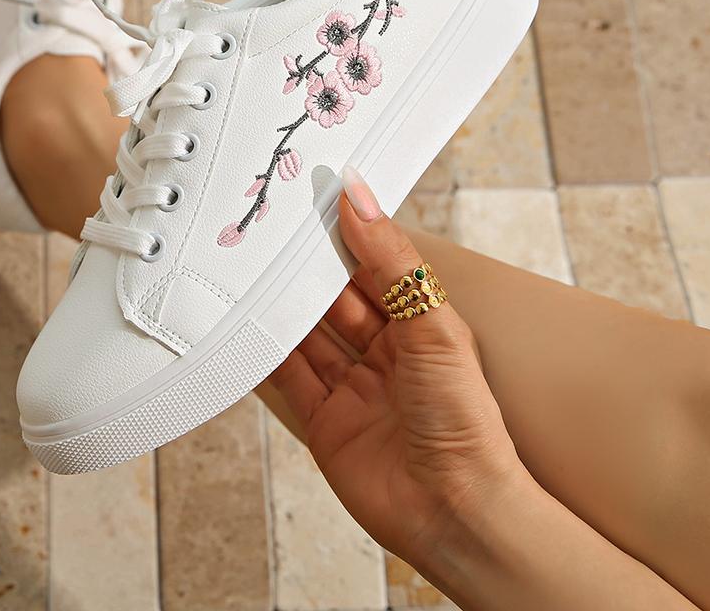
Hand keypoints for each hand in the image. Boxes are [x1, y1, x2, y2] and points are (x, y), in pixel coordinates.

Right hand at [270, 167, 526, 565]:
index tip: (314, 199)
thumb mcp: (431, 324)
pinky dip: (267, 354)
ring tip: (250, 271)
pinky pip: (289, 379)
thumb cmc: (463, 420)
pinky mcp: (326, 422)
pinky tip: (246, 328)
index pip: (374, 267)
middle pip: (336, 299)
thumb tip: (360, 196)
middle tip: (270, 234)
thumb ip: (391, 260)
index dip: (346, 234)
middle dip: (306, 269)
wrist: (455, 512)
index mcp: (420, 325)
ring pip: (309, 335)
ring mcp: (354, 389)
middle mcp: (387, 354)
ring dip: (282, 307)